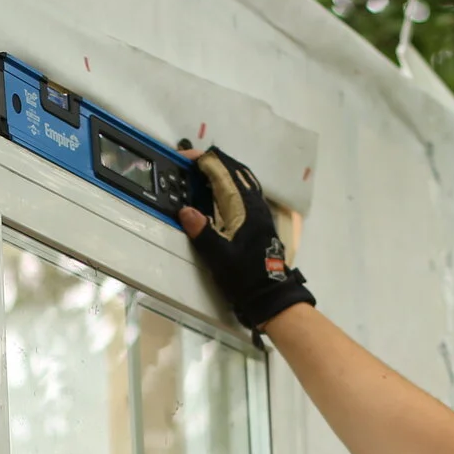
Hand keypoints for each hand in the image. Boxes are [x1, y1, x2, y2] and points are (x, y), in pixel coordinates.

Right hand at [175, 146, 313, 338]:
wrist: (270, 294)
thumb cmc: (245, 276)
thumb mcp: (219, 257)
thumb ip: (203, 232)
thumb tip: (186, 211)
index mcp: (244, 207)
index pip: (223, 171)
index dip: (203, 160)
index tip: (183, 159)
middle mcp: (254, 202)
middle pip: (234, 168)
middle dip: (211, 161)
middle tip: (188, 163)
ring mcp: (259, 209)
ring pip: (241, 177)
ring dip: (221, 170)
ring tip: (200, 171)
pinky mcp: (259, 217)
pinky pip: (244, 189)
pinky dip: (228, 182)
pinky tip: (217, 191)